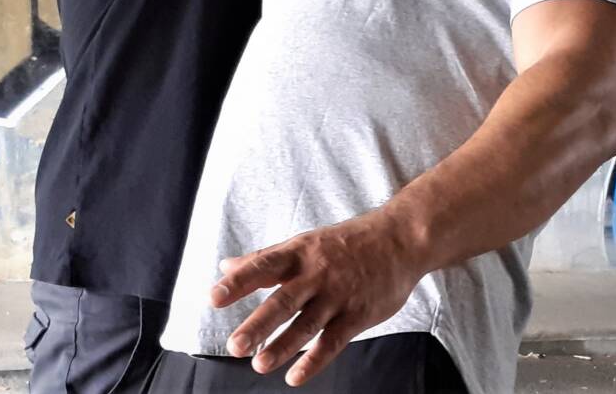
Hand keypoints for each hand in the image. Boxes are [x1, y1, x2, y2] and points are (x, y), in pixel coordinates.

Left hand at [210, 210, 423, 385]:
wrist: (400, 239)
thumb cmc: (347, 241)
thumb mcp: (305, 242)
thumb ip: (266, 257)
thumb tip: (226, 266)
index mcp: (301, 253)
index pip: (265, 266)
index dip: (239, 281)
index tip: (215, 297)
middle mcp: (317, 273)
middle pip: (284, 300)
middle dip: (259, 323)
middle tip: (235, 344)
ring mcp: (339, 294)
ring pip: (307, 324)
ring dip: (283, 345)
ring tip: (259, 364)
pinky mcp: (359, 313)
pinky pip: (334, 341)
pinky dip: (314, 360)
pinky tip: (295, 376)